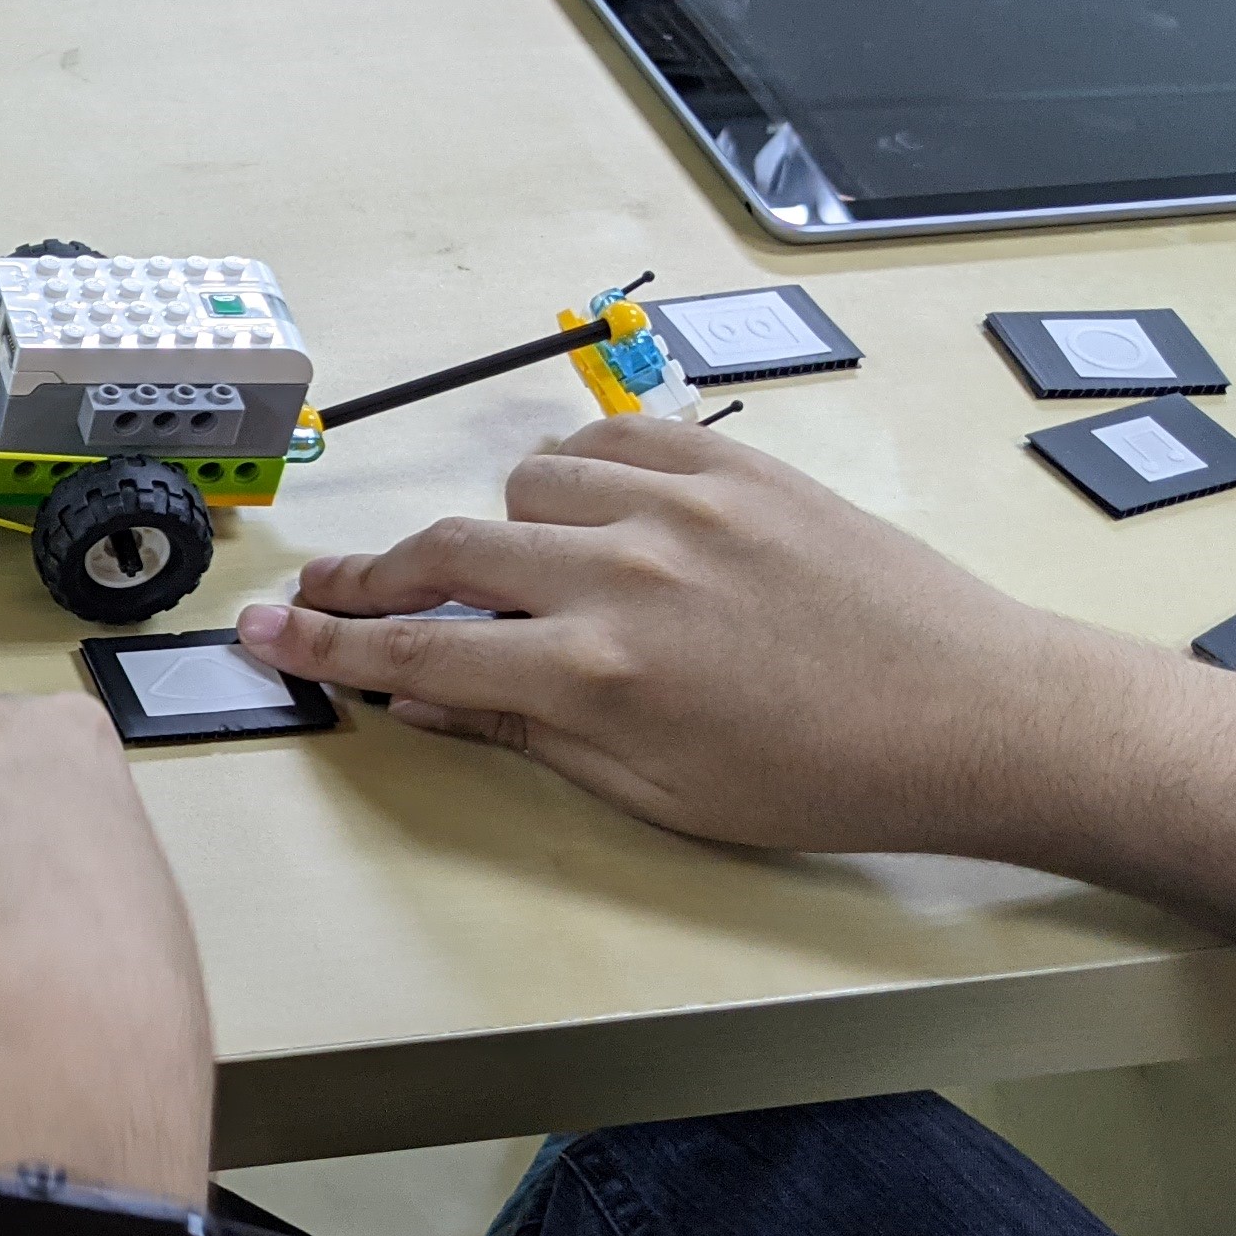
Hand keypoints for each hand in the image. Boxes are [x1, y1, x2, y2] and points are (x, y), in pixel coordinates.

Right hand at [232, 416, 1181, 855]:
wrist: (973, 713)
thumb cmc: (821, 778)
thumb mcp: (657, 793)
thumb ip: (526, 733)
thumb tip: (423, 694)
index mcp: (594, 676)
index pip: (414, 648)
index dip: (325, 643)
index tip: (262, 630)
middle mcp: (620, 576)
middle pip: (442, 554)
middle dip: (367, 577)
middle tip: (324, 589)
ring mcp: (678, 507)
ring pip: (522, 491)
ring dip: (498, 535)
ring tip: (516, 576)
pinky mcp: (734, 466)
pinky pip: (605, 443)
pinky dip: (573, 476)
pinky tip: (585, 515)